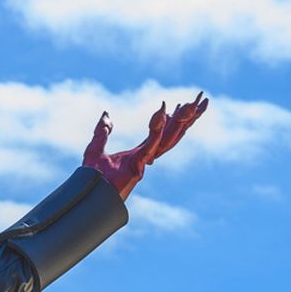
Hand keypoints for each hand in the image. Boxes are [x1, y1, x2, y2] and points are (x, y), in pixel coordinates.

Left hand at [82, 92, 207, 199]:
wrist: (87, 190)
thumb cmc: (92, 176)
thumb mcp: (96, 147)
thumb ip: (102, 131)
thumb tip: (106, 114)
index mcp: (140, 153)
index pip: (162, 133)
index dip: (173, 119)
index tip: (182, 105)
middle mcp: (147, 156)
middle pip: (173, 134)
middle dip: (189, 118)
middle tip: (203, 101)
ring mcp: (144, 161)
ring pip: (168, 138)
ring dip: (181, 121)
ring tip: (193, 104)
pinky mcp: (138, 164)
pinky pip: (151, 144)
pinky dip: (157, 129)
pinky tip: (163, 113)